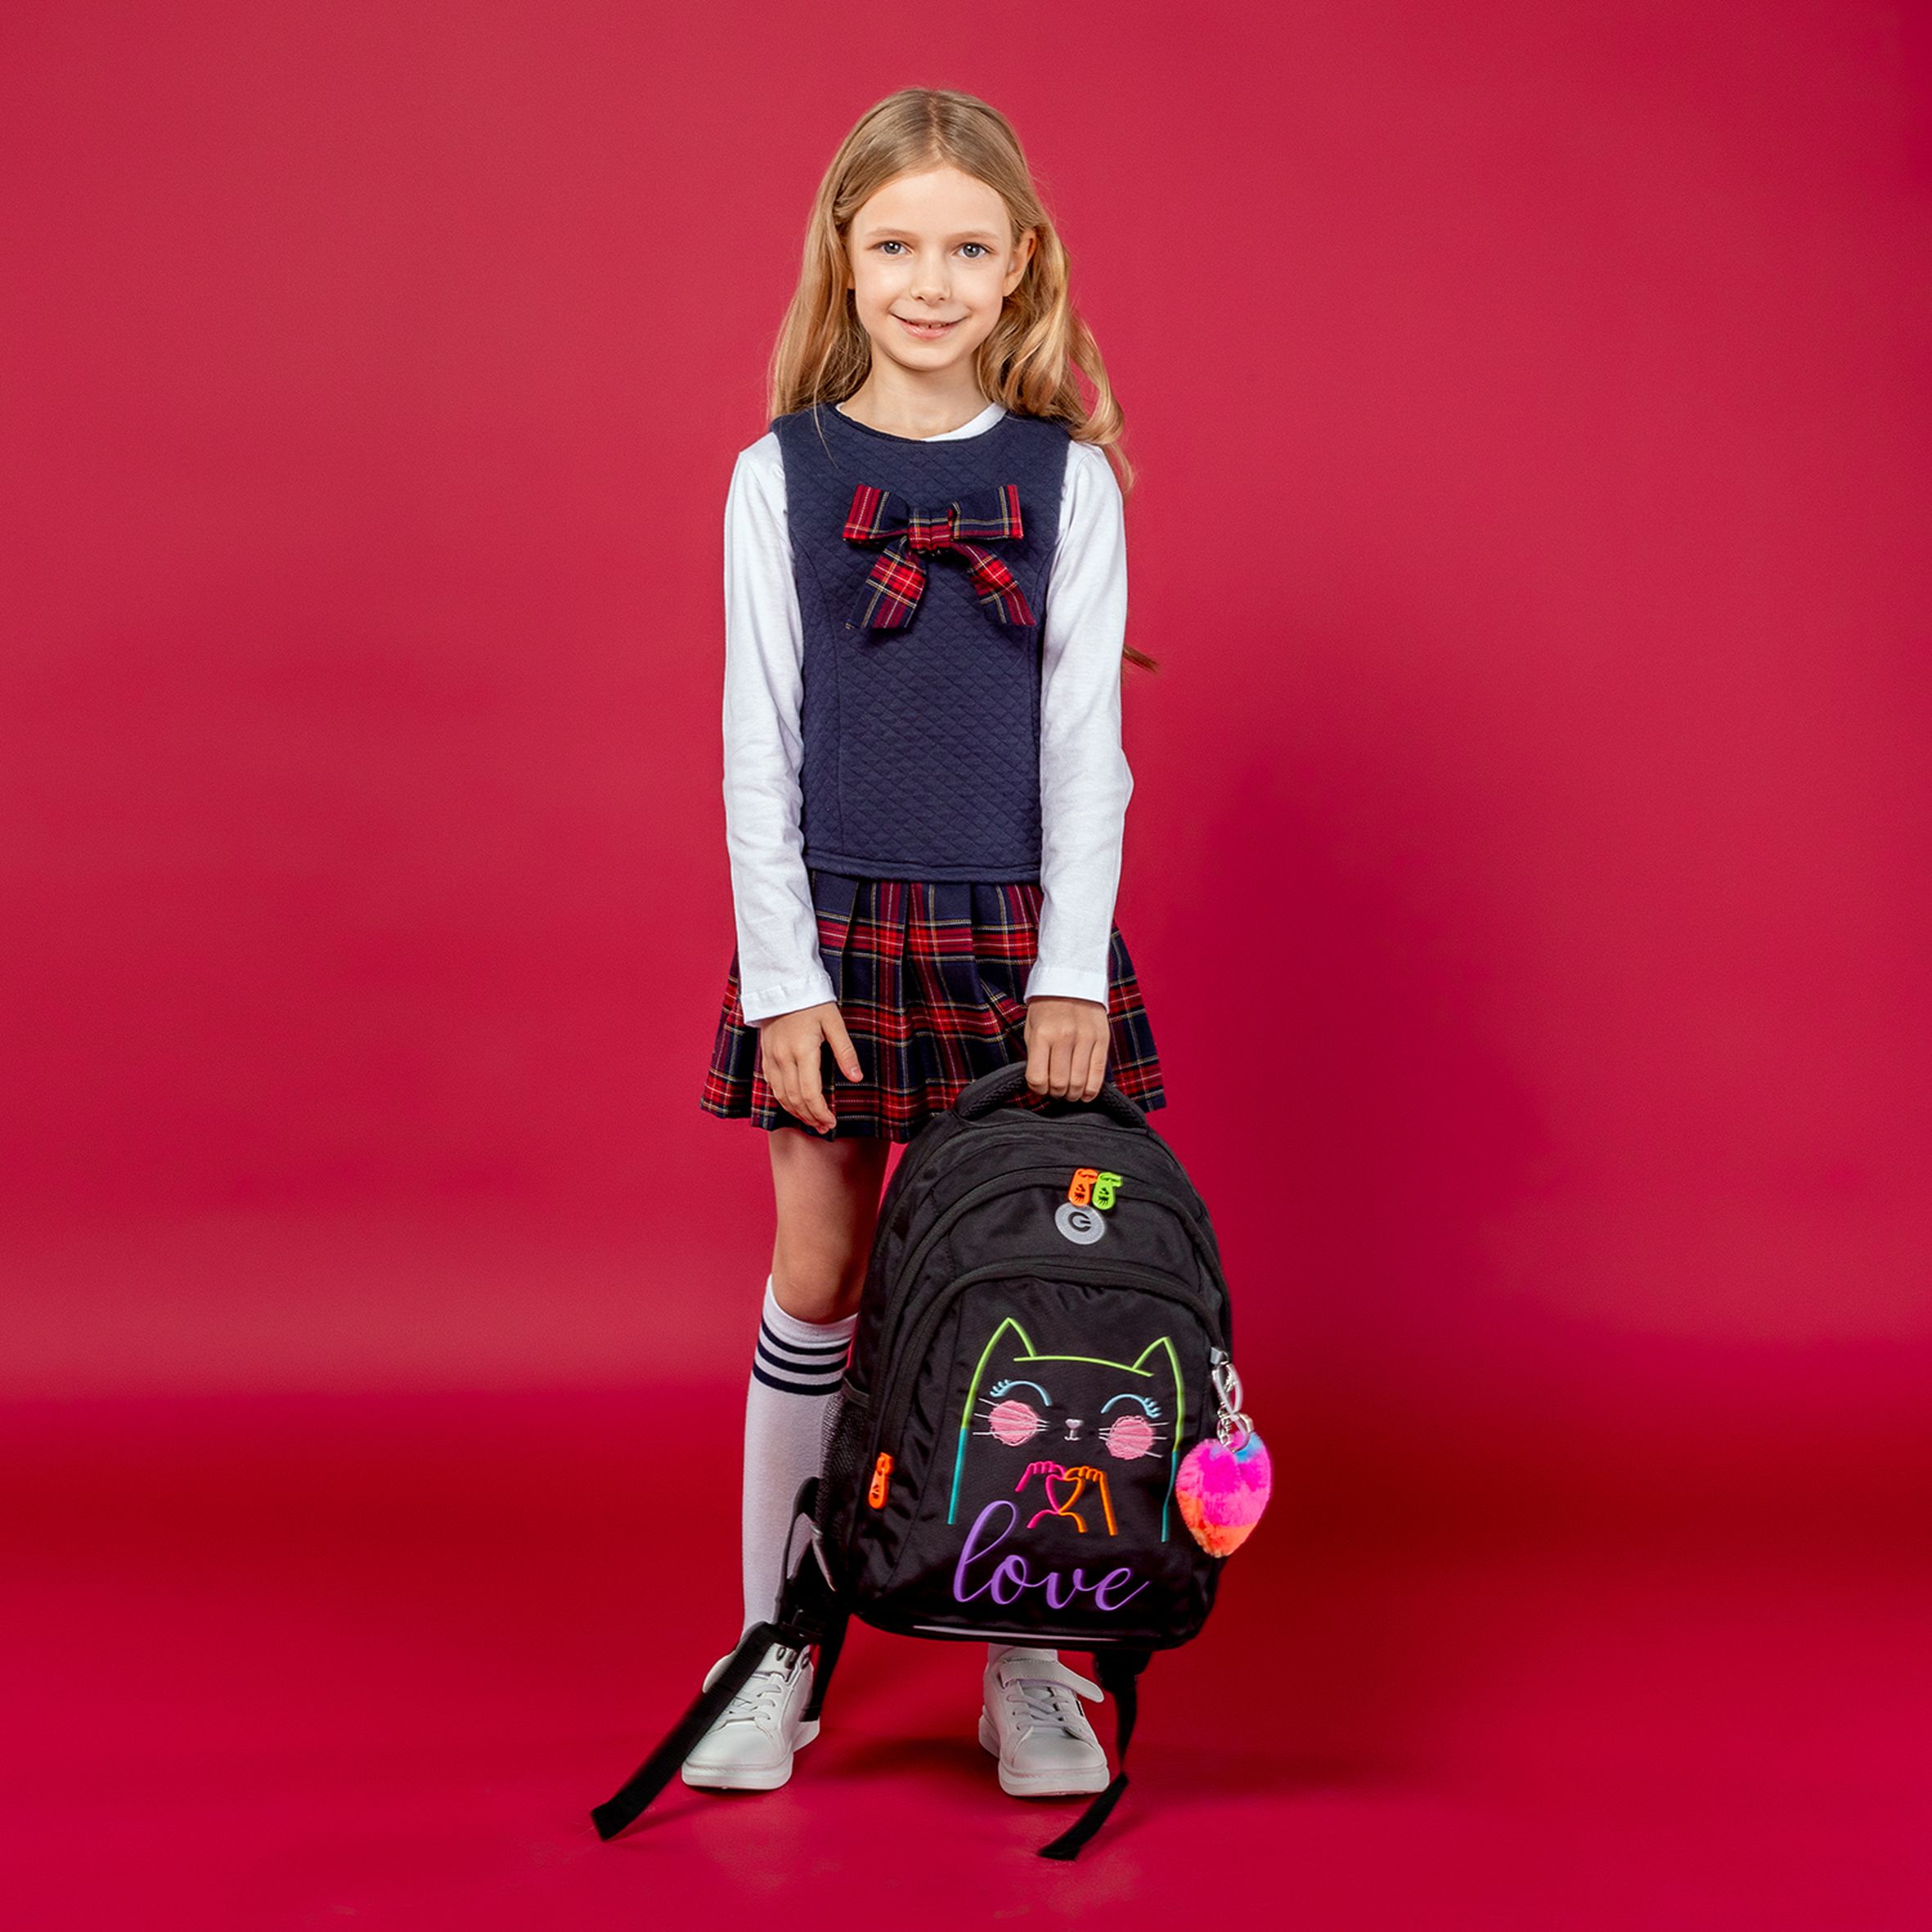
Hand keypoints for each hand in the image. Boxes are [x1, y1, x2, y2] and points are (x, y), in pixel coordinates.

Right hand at [757, 1001, 862, 1133]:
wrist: (781, 984)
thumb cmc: (812, 1001)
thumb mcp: (834, 1022)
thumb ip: (845, 1051)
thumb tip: (857, 1078)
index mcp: (802, 1051)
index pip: (809, 1092)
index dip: (820, 1111)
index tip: (832, 1122)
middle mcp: (783, 1058)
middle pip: (794, 1099)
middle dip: (810, 1117)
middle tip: (824, 1127)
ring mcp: (771, 1058)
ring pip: (780, 1095)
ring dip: (796, 1113)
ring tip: (811, 1122)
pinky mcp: (766, 1056)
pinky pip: (772, 1085)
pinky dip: (783, 1100)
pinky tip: (794, 1106)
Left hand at [1022, 994, 1109, 1100]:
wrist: (1071, 982)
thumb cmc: (1047, 1009)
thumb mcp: (1031, 1029)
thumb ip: (1035, 1057)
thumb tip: (1040, 1086)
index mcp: (1043, 1034)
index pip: (1038, 1078)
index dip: (1038, 1089)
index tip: (1040, 1087)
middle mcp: (1064, 1037)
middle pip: (1060, 1084)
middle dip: (1056, 1094)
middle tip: (1055, 1091)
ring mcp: (1086, 1039)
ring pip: (1079, 1083)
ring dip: (1073, 1094)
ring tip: (1069, 1092)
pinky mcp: (1102, 1040)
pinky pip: (1098, 1073)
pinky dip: (1091, 1090)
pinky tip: (1085, 1093)